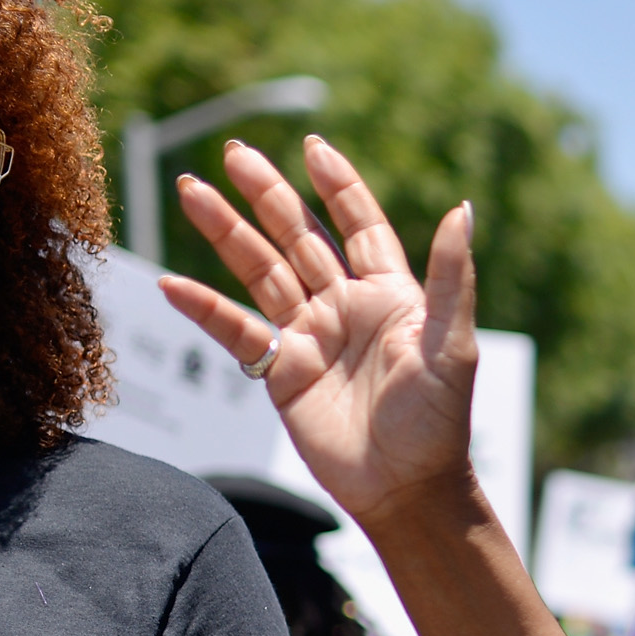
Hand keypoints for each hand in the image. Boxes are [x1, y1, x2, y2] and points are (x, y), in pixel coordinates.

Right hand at [157, 137, 478, 530]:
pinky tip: (171, 282)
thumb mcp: (452, 345)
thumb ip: (452, 278)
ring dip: (226, 233)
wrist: (407, 487)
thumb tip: (463, 209)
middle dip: (268, 194)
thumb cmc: (439, 421)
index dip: (338, 187)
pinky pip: (237, 331)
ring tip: (191, 190)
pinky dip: (204, 308)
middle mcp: (347, 307)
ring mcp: (312, 336)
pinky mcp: (283, 372)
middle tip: (234, 152)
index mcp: (391, 294)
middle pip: (300, 236)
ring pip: (262, 271)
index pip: (360, 225)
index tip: (313, 147)